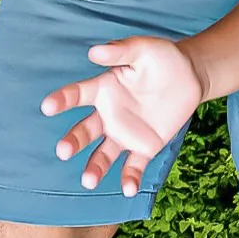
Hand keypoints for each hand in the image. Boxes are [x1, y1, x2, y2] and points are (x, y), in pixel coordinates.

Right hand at [40, 36, 203, 196]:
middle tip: (63, 151)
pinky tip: (129, 188)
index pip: (77, 95)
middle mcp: (108, 116)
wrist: (190, 75)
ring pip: (103, 155)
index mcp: (104, 89)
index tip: (48, 106)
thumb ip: (120, 51)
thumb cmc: (162, 58)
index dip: (62, 100)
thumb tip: (93, 52)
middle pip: (85, 131)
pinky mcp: (144, 147)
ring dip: (95, 168)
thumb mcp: (144, 48)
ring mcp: (124, 134)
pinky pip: (133, 165)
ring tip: (88, 180)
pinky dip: (129, 178)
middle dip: (73, 141)